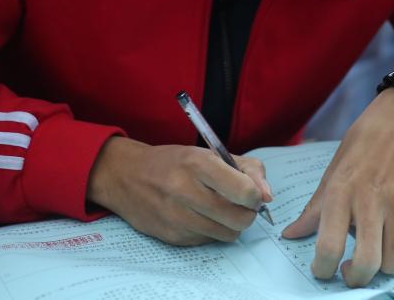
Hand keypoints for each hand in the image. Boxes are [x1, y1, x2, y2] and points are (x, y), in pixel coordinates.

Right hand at [86, 136, 271, 245]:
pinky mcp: (172, 236)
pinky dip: (211, 231)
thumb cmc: (174, 162)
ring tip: (221, 209)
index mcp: (198, 164)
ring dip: (231, 224)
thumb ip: (247, 168)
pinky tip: (200, 216)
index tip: (252, 192)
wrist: (126, 176)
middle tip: (240, 204)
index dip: (255, 195)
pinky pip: (208, 241)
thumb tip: (267, 196)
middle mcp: (185, 191)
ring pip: (227, 234)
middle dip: (247, 213)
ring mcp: (177, 217)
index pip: (245, 191)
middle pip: (240, 218)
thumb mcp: (210, 153)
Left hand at [282, 88, 393, 286]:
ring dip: (383, 264)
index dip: (323, 269)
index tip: (324, 271)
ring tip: (377, 248)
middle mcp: (371, 200)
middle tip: (351, 272)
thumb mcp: (336, 168)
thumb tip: (291, 235)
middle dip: (356, 279)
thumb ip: (315, 207)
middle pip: (366, 265)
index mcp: (342, 190)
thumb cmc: (367, 140)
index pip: (329, 247)